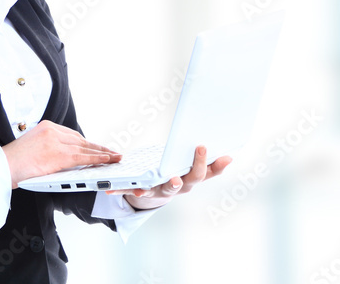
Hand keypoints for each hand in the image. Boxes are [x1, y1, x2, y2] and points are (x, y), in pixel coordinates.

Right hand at [3, 120, 121, 186]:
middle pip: (81, 140)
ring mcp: (55, 142)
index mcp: (46, 126)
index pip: (72, 135)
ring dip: (102, 153)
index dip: (86, 143)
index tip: (97, 147)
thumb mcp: (31, 146)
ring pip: (84, 148)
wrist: (1, 167)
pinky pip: (82, 157)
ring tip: (115, 157)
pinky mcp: (57, 154)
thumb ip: (48, 147)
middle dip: (97, 148)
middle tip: (112, 152)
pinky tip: (107, 160)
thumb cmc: (12, 162)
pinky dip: (97, 159)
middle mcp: (52, 130)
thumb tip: (64, 157)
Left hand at [104, 145, 231, 210]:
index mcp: (191, 179)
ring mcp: (161, 191)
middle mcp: (178, 187)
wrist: (152, 192)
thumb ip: (203, 158)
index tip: (227, 154)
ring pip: (166, 189)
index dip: (217, 165)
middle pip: (191, 180)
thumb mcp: (189, 165)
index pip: (208, 173)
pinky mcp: (143, 191)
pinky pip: (134, 191)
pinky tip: (113, 189)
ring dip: (169, 184)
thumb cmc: (174, 172)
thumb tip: (225, 147)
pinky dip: (124, 190)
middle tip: (201, 148)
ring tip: (172, 178)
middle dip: (197, 165)